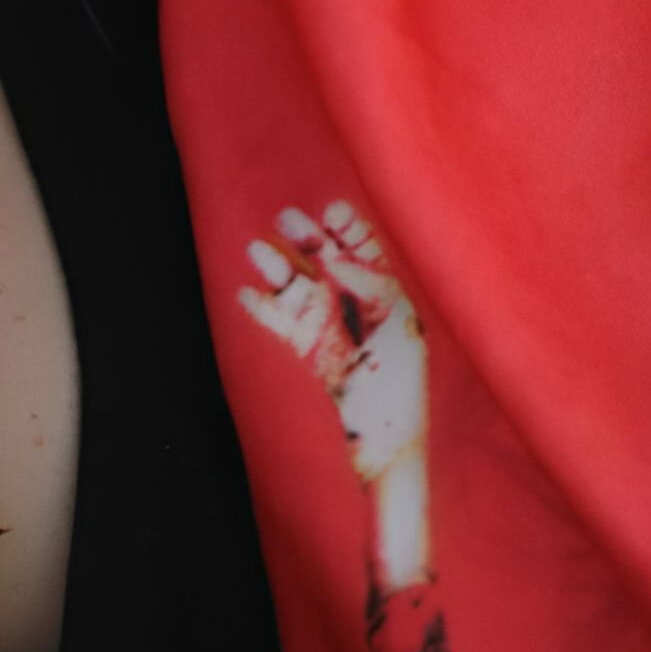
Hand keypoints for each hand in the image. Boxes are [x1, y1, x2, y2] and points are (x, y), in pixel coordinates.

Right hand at [241, 202, 430, 488]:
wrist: (388, 439)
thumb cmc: (405, 378)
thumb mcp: (399, 322)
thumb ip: (369, 284)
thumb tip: (331, 260)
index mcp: (382, 286)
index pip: (361, 244)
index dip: (346, 224)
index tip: (332, 211)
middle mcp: (352, 299)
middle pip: (323, 256)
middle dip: (305, 235)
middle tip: (286, 216)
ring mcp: (326, 323)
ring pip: (296, 286)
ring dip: (275, 267)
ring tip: (255, 249)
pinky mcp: (307, 349)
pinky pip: (280, 324)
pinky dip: (262, 310)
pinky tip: (246, 295)